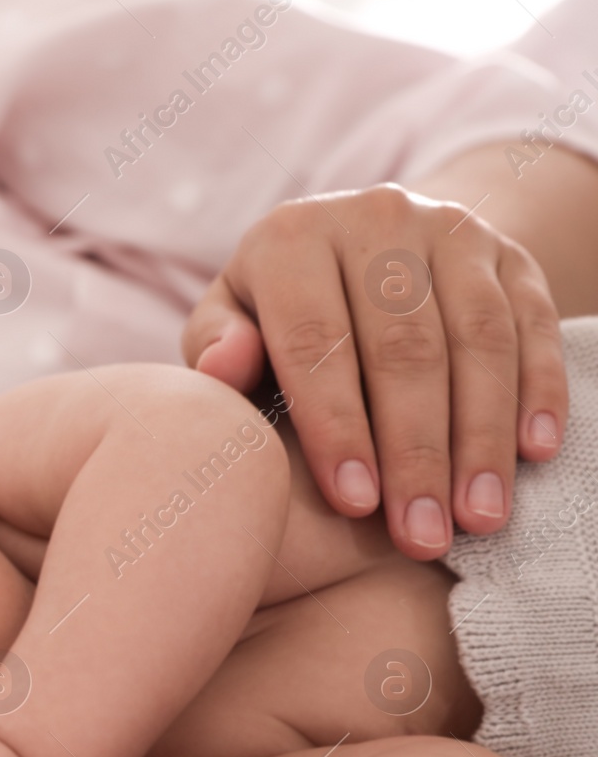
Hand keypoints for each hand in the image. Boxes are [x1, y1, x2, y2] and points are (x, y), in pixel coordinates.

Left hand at [182, 183, 566, 560]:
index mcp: (292, 237)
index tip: (354, 505)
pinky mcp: (509, 251)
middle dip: (415, 453)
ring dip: (482, 437)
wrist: (357, 248)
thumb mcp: (230, 321)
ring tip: (478, 518)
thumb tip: (222, 366)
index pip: (316, 342)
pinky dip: (539, 390)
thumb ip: (217, 347)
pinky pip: (533, 324)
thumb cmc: (273, 314)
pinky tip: (535, 455)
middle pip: (404, 348)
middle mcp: (375, 219)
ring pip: (477, 340)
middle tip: (422, 536)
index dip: (337, 428)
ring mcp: (450, 228)